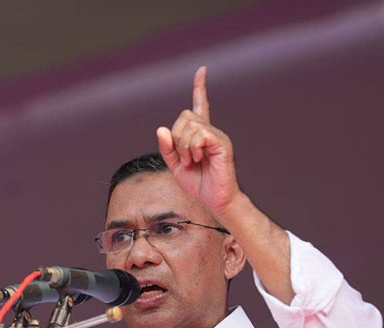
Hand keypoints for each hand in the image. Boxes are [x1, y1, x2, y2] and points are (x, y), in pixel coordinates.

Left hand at [157, 66, 240, 214]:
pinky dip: (193, 148)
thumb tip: (161, 129)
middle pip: (184, 116)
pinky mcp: (222, 143)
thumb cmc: (199, 185)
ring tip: (193, 161)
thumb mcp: (175, 166)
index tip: (202, 70)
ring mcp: (218, 136)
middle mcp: (210, 131)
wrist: (215, 201)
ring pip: (190, 126)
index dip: (199, 88)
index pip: (200, 106)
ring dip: (184, 147)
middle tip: (185, 158)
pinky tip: (198, 159)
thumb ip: (167, 148)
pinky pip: (200, 135)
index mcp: (200, 135)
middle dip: (176, 138)